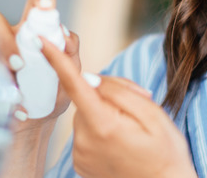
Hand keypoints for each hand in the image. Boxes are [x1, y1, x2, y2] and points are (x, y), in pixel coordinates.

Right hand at [0, 0, 80, 132]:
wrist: (37, 123)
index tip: (46, 4)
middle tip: (18, 64)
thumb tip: (65, 39)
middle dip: (3, 40)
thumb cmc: (53, 92)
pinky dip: (1, 97)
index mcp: (34, 30)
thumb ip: (70, 54)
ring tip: (16, 92)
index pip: (36, 3)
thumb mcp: (69, 73)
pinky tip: (17, 111)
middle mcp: (9, 38)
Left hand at [40, 38, 196, 177]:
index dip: (57, 61)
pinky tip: (121, 138)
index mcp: (103, 126)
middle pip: (87, 97)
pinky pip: (86, 131)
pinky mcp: (81, 163)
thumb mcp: (153, 114)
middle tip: (141, 101)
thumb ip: (119, 92)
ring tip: (133, 126)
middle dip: (108, 92)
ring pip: (87, 113)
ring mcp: (81, 155)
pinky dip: (100, 127)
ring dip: (105, 111)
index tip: (41, 42)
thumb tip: (91, 79)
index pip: (75, 86)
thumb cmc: (165, 152)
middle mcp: (85, 141)